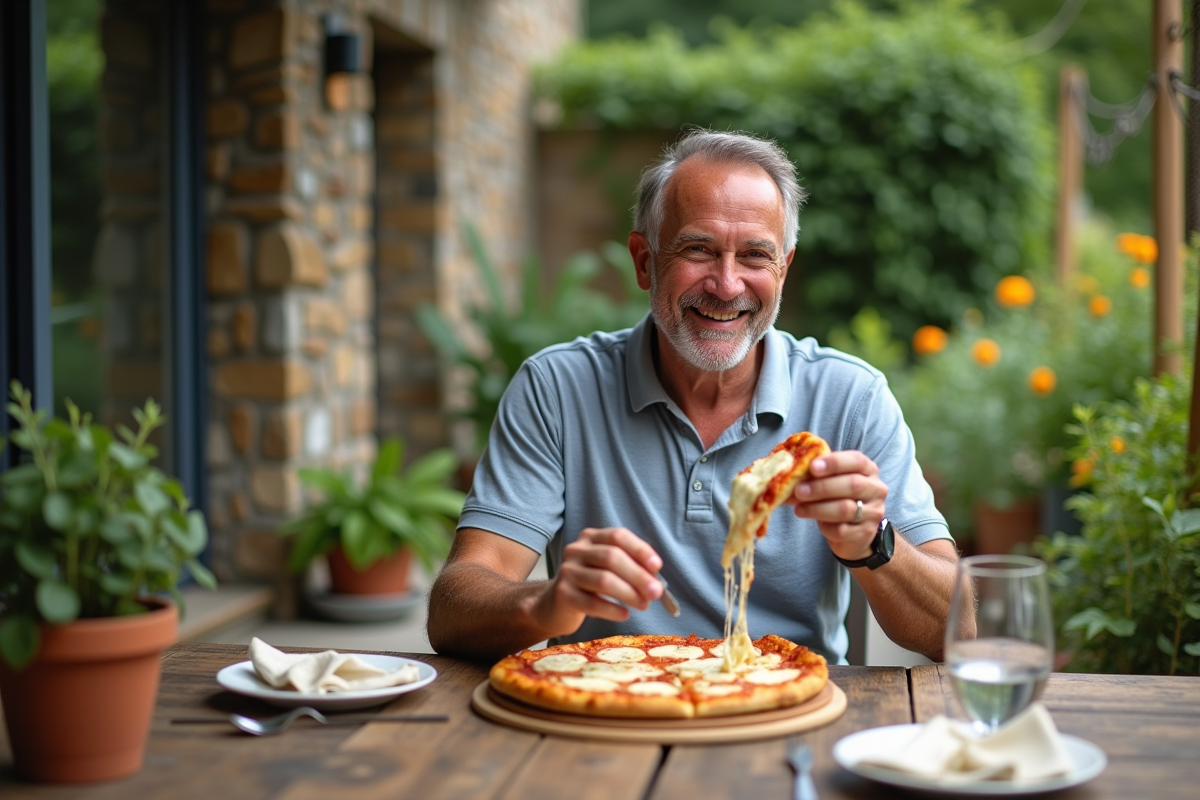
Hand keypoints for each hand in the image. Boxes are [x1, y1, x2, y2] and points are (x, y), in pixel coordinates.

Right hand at [533, 527, 663, 635]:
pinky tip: (624, 614)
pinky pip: (592, 603)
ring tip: (643, 605)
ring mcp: (567, 571)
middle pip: (612, 557)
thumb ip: (630, 566)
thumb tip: (656, 578)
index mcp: (591, 537)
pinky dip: (612, 610)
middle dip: (638, 576)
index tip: (657, 566)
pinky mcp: (562, 594)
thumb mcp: (608, 568)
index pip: (618, 536)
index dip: (640, 550)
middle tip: (656, 593)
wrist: (555, 604)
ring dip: (629, 594)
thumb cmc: (590, 585)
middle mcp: (576, 550)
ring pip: (603, 580)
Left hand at [790, 451, 887, 561]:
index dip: (834, 462)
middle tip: (799, 490)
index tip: (812, 467)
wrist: (854, 532)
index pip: (856, 460)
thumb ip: (816, 476)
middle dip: (822, 487)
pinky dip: (824, 527)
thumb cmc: (838, 498)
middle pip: (852, 485)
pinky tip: (816, 523)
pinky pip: (841, 530)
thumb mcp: (831, 482)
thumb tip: (788, 475)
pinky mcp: (865, 533)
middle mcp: (876, 489)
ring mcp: (873, 512)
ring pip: (845, 509)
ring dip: (818, 508)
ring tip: (799, 509)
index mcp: (867, 469)